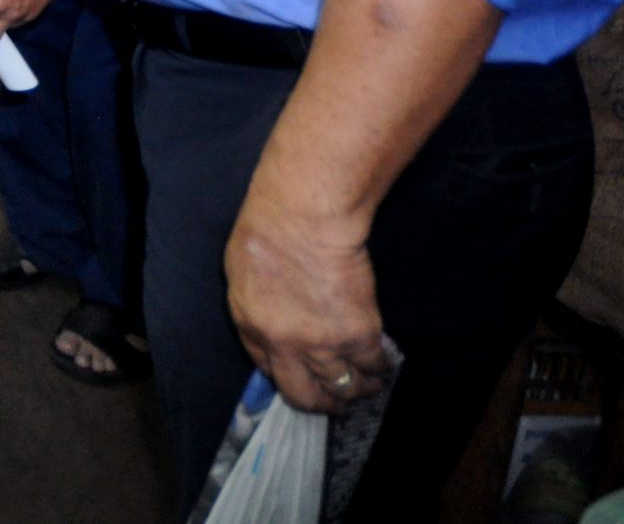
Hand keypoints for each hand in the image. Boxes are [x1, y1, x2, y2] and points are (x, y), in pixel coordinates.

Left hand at [224, 186, 389, 412]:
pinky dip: (380, 369)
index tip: (302, 379)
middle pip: (303, 394)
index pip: (268, 370)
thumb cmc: (265, 228)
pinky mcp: (358, 333)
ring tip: (367, 387)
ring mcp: (322, 344)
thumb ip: (255, 303)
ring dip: (357, 391)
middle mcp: (284, 346)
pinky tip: (382, 367)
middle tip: (335, 404)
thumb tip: (272, 319)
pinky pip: (373, 364)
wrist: (302, 218)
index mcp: (250, 327)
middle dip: (321, 403)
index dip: (288, 377)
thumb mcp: (241, 272)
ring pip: (343, 386)